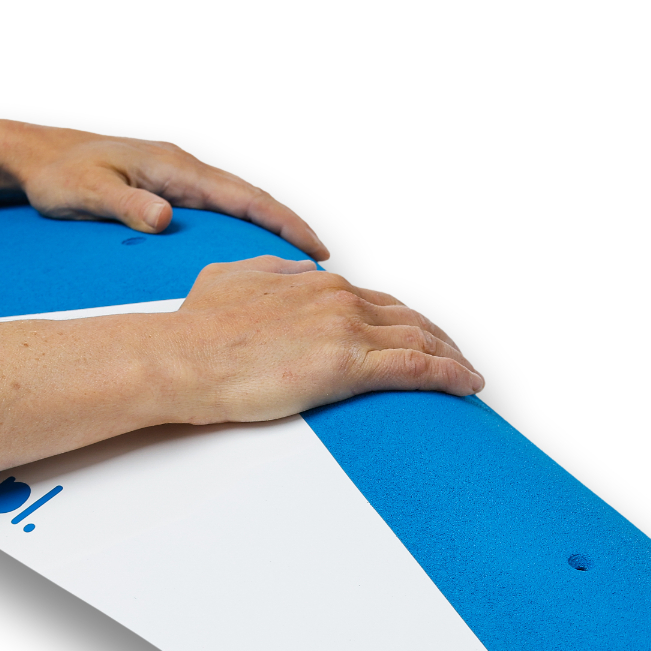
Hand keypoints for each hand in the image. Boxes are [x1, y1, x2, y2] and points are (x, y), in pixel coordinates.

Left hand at [13, 131, 329, 260]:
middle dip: (290, 228)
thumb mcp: (86, 192)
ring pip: (239, 206)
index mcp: (175, 167)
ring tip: (298, 265)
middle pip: (253, 199)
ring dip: (270, 230)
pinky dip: (245, 230)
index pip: (244, 196)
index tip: (315, 247)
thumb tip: (165, 218)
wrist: (36, 157)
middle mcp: (185, 170)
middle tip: (323, 264)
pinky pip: (220, 212)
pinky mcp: (170, 191)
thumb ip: (124, 205)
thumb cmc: (58, 174)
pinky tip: (251, 255)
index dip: (283, 222)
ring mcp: (179, 179)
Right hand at [160, 257, 482, 422]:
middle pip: (408, 318)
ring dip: (452, 357)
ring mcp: (346, 330)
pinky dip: (450, 374)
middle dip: (439, 338)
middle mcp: (339, 299)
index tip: (421, 336)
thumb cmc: (197, 328)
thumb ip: (273, 269)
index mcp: (316, 282)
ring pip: (420, 339)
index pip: (378, 301)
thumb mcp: (233, 277)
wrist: (182, 356)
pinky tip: (468, 384)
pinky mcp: (347, 366)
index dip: (406, 321)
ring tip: (468, 376)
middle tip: (457, 358)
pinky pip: (417, 367)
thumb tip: (299, 266)